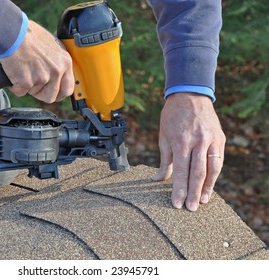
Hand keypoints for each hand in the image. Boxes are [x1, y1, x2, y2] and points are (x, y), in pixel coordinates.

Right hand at [0, 20, 73, 102]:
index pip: (68, 89)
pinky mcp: (27, 82)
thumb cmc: (28, 35)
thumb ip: (57, 62)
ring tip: (23, 70)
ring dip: (28, 87)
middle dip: (41, 93)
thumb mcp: (53, 46)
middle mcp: (56, 71)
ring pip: (35, 93)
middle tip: (33, 84)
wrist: (11, 32)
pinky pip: (20, 91)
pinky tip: (14, 71)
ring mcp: (42, 77)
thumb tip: (56, 75)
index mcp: (65, 62)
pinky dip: (15, 85)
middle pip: (51, 97)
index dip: (58, 94)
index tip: (52, 93)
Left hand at [152, 93, 225, 210]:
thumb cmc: (172, 116)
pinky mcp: (220, 138)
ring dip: (207, 187)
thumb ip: (165, 160)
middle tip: (190, 208)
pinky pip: (218, 160)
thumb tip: (158, 179)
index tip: (177, 204)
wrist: (190, 95)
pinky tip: (209, 185)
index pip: (181, 171)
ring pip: (212, 169)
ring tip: (202, 201)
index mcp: (181, 141)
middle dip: (193, 193)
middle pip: (197, 173)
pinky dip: (214, 175)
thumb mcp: (164, 136)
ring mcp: (211, 139)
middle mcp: (198, 141)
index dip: (179, 189)